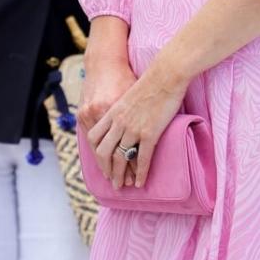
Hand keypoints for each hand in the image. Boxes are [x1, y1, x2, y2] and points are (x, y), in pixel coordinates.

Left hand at [83, 58, 186, 189]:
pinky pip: (142, 158)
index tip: (101, 163)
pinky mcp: (149, 133)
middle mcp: (119, 123)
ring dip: (120, 175)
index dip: (95, 153)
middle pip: (104, 152)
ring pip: (120, 158)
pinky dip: (140, 173)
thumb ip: (122, 107)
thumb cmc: (150, 81)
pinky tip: (140, 182)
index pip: (94, 137)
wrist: (165, 74)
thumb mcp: (127, 94)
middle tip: (110, 180)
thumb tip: (124, 115)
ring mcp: (133, 129)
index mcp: (112, 112)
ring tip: (122, 185)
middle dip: (106, 169)